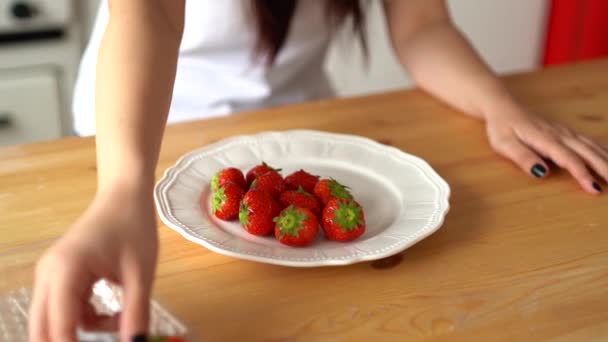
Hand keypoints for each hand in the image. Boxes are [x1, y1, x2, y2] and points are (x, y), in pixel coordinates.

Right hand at [29, 188, 157, 341]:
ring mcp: (51, 275)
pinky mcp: (59, 277)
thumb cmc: (134, 227)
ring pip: (54, 321)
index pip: (59, 326)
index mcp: (66, 271)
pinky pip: (65, 310)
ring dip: (83, 331)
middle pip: (42, 328)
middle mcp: (49, 275)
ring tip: (121, 318)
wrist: (125, 196)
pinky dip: (85, 318)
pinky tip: (112, 311)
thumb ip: (136, 313)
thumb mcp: (141, 273)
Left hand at [485, 108, 606, 193]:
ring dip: (607, 159)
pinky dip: (602, 149)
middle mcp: (560, 134)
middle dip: (605, 168)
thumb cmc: (501, 128)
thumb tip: (541, 172)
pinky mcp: (565, 132)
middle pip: (588, 152)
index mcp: (546, 139)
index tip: (594, 189)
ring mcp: (565, 132)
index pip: (569, 159)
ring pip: (592, 146)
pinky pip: (588, 141)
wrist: (503, 108)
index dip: (582, 174)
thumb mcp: (504, 144)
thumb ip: (523, 157)